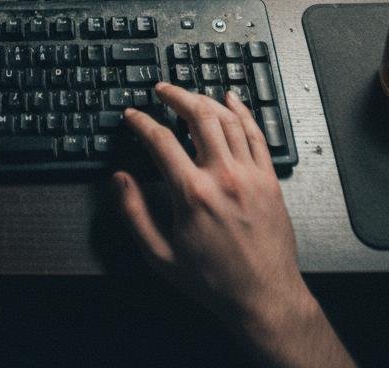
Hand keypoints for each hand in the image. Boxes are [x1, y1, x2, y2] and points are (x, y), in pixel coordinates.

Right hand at [116, 85, 353, 367]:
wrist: (264, 298)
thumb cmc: (212, 281)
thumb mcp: (160, 255)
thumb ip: (134, 213)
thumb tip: (119, 179)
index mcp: (192, 193)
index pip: (161, 141)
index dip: (142, 122)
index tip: (132, 115)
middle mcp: (223, 176)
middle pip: (198, 117)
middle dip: (176, 96)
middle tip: (162, 90)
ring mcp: (250, 175)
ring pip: (227, 120)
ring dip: (205, 100)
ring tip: (189, 95)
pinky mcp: (269, 179)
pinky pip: (256, 134)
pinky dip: (243, 112)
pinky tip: (232, 100)